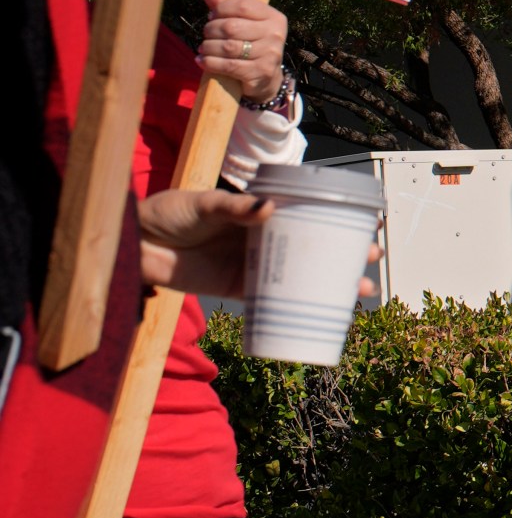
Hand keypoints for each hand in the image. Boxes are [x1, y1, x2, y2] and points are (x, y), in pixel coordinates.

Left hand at [137, 188, 377, 299]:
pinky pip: (270, 301)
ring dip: (329, 284)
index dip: (338, 217)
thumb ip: (233, 207)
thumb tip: (267, 208)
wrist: (133, 244)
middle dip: (345, 253)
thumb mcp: (201, 203)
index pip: (308, 213)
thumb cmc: (168, 213)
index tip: (368, 222)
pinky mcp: (234, 290)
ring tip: (358, 291)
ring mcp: (251, 265)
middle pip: (312, 246)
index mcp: (260, 212)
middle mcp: (262, 239)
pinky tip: (318, 315)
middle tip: (371, 258)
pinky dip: (294, 309)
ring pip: (299, 275)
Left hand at [196, 0, 287, 102]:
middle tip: (206, 35)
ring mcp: (271, 54)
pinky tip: (202, 61)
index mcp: (274, 16)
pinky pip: (229, 65)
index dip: (221, 9)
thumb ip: (222, 2)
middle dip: (211, 31)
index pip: (243, 5)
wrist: (264, 76)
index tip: (212, 16)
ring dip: (208, 48)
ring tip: (203, 49)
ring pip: (228, 47)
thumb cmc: (249, 43)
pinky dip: (210, 63)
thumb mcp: (239, 21)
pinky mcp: (261, 71)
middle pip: (232, 27)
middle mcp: (276, 34)